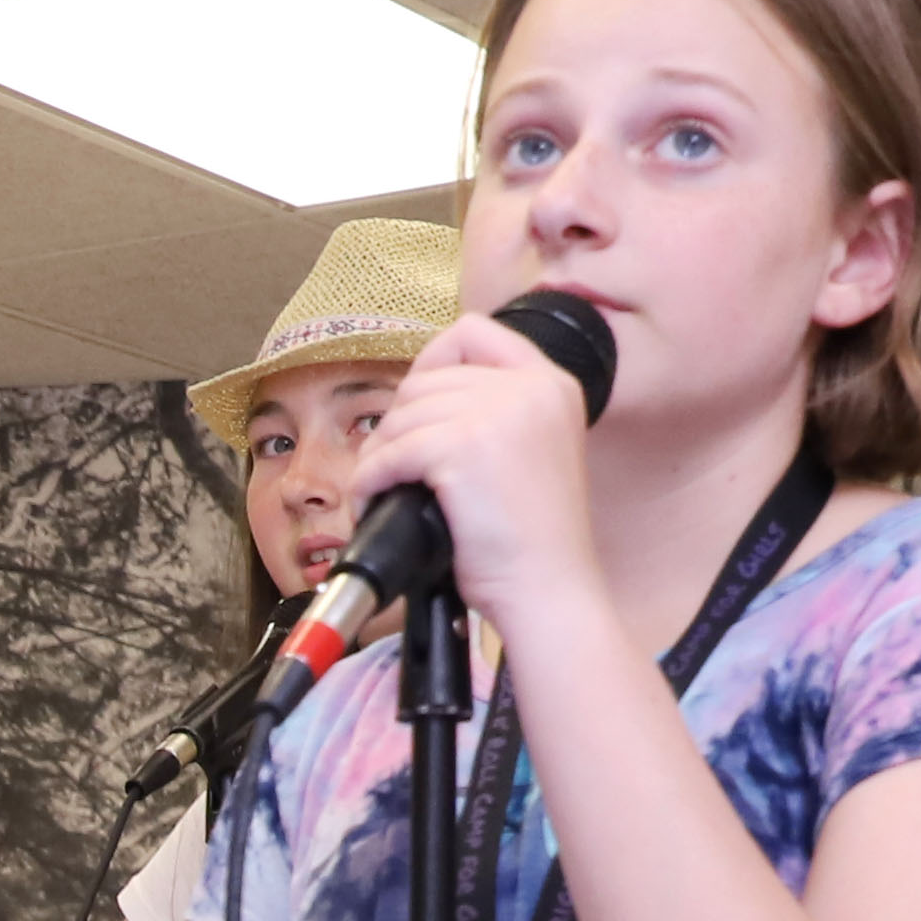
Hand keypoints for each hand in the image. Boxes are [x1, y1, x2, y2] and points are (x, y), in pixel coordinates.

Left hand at [349, 313, 600, 630]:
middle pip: (427, 378)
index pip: (474, 332)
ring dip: (379, 456)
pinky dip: (370, 480)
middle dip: (397, 423)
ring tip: (381, 491)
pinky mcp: (464, 448)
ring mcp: (498, 413)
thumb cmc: (532, 541)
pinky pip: (390, 454)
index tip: (416, 404)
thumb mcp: (532, 452)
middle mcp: (529, 388)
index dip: (431, 361)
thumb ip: (496, 413)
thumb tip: (420, 402)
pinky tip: (374, 502)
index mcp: (551, 383)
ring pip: (402, 416)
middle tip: (391, 466)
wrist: (547, 588)